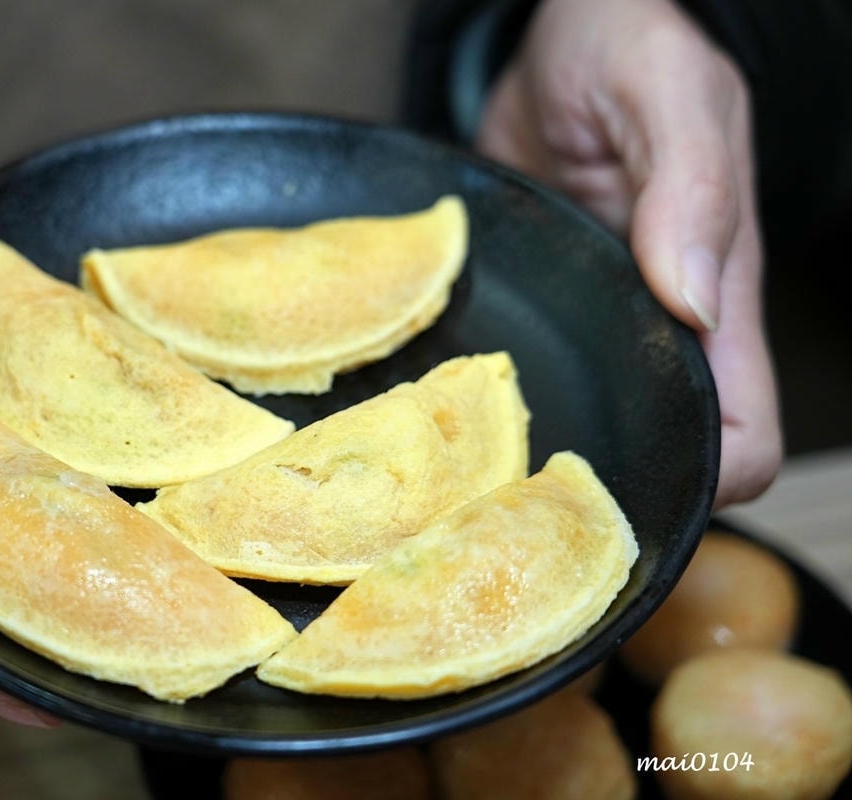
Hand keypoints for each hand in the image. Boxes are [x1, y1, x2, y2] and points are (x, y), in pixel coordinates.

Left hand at [476, 0, 780, 506]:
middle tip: (521, 502)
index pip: (743, 433)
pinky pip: (526, 371)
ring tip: (470, 469)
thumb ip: (692, 190)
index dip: (710, 477)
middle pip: (660, 448)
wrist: (561, 36)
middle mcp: (659, 325)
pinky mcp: (542, 303)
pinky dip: (494, 398)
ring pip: (589, 418)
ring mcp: (596, 319)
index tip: (635, 488)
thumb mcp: (671, 98)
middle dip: (609, 486)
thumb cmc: (632, 46)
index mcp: (718, 295)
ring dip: (541, 449)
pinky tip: (449, 410)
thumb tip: (692, 301)